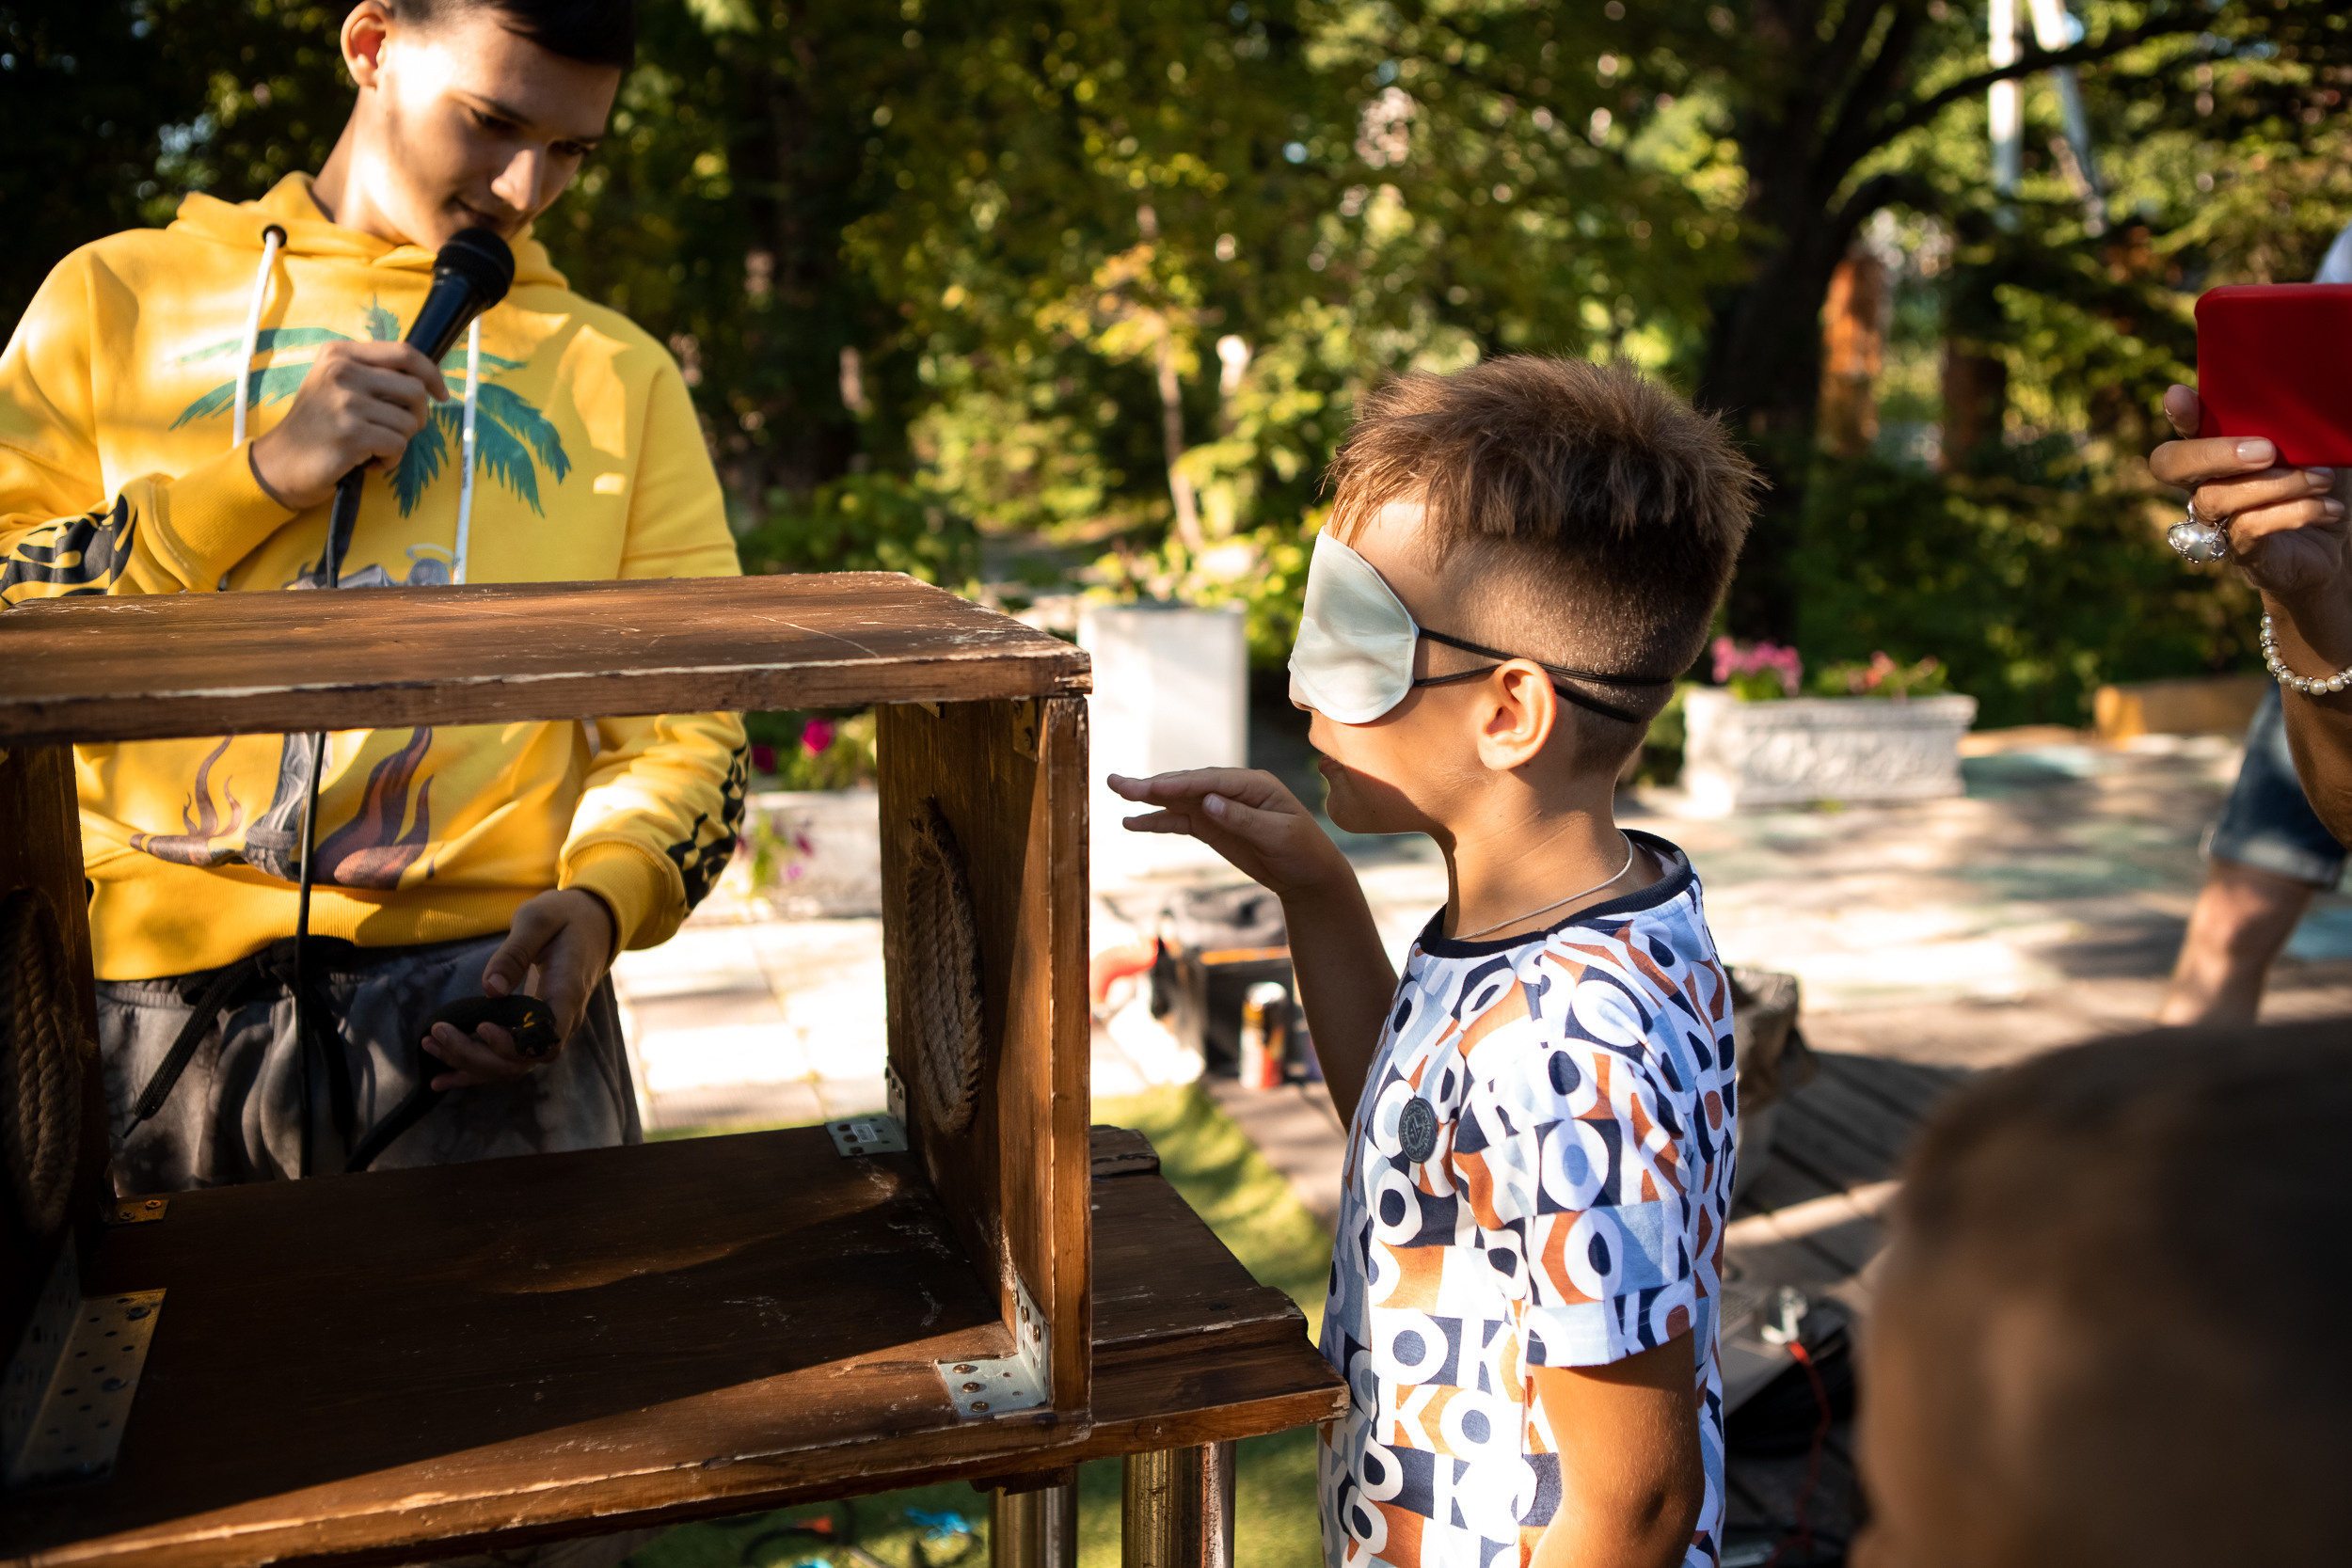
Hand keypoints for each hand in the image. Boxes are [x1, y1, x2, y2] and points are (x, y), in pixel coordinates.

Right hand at [249, 339, 451, 510]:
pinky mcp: (351, 433)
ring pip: (410, 422)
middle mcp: (341, 372)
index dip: (432, 374)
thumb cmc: (318, 427)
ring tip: (373, 447)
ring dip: (399, 442)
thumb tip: (426, 379)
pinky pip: (398, 446)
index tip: (441, 394)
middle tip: (396, 432)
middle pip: (415, 390)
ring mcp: (345, 402)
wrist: (280, 463)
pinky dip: (390, 461)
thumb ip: (373, 375)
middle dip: (417, 417)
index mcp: (340, 354)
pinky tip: (367, 462)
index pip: (404, 352)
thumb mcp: (336, 385)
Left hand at [423, 888, 615, 1088]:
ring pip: (511, 1066)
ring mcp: (550, 1030)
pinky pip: (508, 1061)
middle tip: (436, 1032)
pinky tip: (442, 1077)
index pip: (546, 1040)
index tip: (481, 1026)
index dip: (512, 1044)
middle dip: (474, 1055)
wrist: (592, 924)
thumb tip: (490, 989)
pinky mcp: (535, 1030)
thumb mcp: (539, 919)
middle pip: (521, 1062)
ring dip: (468, 1063)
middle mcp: (563, 1021)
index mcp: (567, 993)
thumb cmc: (565, 916)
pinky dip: (474, 1070)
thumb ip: (515, 952)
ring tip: (429, 1046)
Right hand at [1107, 768, 1351, 898]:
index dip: (1179, 784)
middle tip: (1119, 784)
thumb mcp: (1278, 835)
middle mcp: (1231, 790)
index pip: (1209, 780)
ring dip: (1147, 797)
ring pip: (1177, 799)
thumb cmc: (1302, 851)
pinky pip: (1179, 820)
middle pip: (1187, 784)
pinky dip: (1156, 821)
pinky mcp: (1211, 826)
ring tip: (1116, 789)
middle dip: (1152, 785)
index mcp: (1253, 784)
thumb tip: (1209, 801)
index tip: (1152, 788)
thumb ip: (1243, 818)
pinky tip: (1132, 822)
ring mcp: (1219, 807)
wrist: (1309, 875)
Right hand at [2149, 384, 2348, 606]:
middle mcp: (2201, 485)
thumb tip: (2302, 394)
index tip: (2178, 396)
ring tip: (2323, 479)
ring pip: (2215, 498)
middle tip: (2267, 450)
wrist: (2332, 539)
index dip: (2176, 413)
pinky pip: (2250, 528)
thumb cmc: (2317, 483)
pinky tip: (2329, 508)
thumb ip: (2290, 425)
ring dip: (2278, 484)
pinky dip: (2295, 512)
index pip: (2182, 425)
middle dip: (2213, 453)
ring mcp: (2215, 521)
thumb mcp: (2308, 447)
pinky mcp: (2240, 552)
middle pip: (2169, 465)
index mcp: (2215, 450)